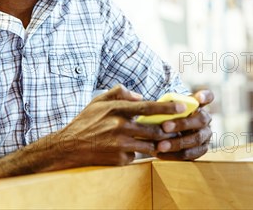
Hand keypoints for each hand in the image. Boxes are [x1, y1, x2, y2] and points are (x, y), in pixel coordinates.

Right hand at [47, 84, 186, 168]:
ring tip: (163, 139)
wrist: (70, 146)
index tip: (182, 107)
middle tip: (177, 128)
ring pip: (150, 144)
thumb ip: (119, 93)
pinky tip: (132, 148)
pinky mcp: (120, 159)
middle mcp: (120, 126)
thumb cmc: (86, 121)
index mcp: (116, 109)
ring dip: (158, 143)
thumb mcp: (98, 101)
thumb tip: (140, 95)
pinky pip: (137, 155)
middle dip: (168, 130)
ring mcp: (120, 144)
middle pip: (154, 129)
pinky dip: (138, 151)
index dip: (167, 108)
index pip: (147, 107)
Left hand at [154, 90, 213, 160]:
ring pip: (195, 139)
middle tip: (164, 127)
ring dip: (177, 143)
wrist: (166, 132)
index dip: (205, 96)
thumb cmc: (163, 116)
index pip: (207, 97)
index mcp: (198, 105)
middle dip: (182, 124)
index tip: (198, 98)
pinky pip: (191, 154)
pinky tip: (161, 154)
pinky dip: (175, 155)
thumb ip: (162, 103)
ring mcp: (205, 135)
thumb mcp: (163, 107)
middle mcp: (205, 119)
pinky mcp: (200, 150)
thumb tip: (141, 100)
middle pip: (201, 120)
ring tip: (160, 146)